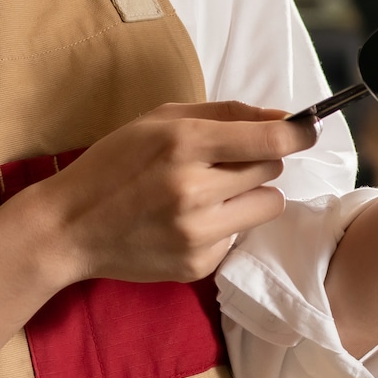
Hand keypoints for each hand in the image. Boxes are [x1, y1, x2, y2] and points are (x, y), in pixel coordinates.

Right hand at [31, 102, 312, 285]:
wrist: (69, 227)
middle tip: (223, 162)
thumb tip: (283, 116)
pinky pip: (239, 236)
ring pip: (267, 205)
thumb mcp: (160, 120)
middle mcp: (194, 189)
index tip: (308, 128)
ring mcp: (196, 232)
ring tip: (210, 193)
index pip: (269, 140)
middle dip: (258, 162)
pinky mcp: (197, 264)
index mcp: (183, 144)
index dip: (298, 132)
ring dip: (249, 195)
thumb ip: (225, 114)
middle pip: (271, 170)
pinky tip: (186, 222)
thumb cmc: (114, 163)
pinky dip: (223, 225)